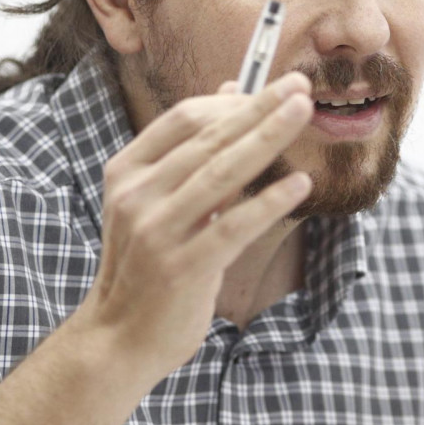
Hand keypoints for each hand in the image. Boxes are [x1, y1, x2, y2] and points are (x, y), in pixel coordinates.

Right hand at [69, 72, 313, 379]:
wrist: (120, 337)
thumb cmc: (148, 262)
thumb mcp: (155, 200)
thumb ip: (191, 148)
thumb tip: (230, 88)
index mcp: (127, 172)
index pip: (183, 119)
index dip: (232, 99)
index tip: (274, 87)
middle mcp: (137, 196)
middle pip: (208, 138)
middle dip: (258, 109)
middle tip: (299, 87)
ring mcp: (156, 231)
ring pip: (222, 173)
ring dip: (267, 138)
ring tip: (303, 115)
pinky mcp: (182, 267)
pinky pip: (233, 226)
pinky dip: (268, 201)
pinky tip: (300, 183)